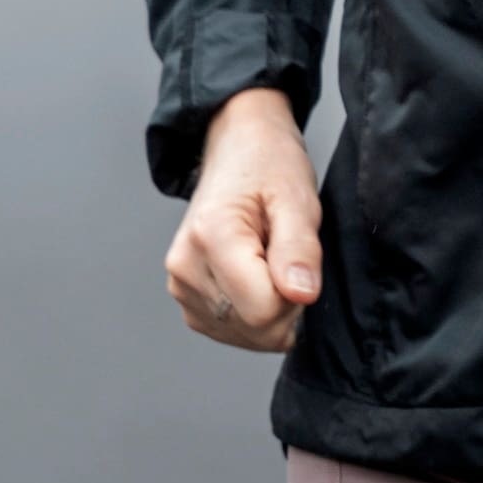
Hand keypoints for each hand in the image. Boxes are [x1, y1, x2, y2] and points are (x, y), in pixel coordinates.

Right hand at [165, 87, 322, 352]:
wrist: (237, 148)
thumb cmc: (268, 164)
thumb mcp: (296, 196)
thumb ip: (300, 247)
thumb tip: (302, 294)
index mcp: (211, 236)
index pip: (264, 311)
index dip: (296, 293)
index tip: (295, 256)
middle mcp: (185, 266)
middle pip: (254, 328)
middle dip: (286, 303)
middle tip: (285, 255)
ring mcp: (180, 286)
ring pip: (245, 334)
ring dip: (271, 308)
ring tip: (268, 258)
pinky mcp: (187, 299)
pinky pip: (233, 330)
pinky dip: (254, 313)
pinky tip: (255, 274)